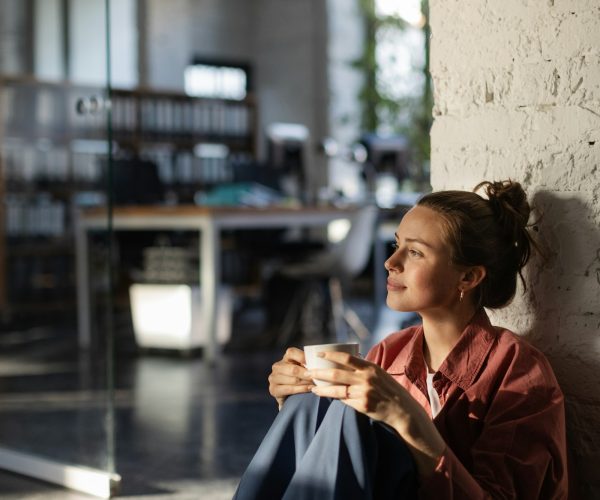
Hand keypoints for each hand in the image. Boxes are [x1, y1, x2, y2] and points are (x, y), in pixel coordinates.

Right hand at [268, 347, 314, 409]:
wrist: (290, 396)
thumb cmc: (302, 379)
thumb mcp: (305, 368)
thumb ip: (310, 364)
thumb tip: (322, 362)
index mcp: (285, 358)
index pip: (291, 352)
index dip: (303, 357)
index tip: (314, 363)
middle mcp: (277, 366)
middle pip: (294, 369)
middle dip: (307, 374)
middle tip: (317, 378)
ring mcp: (273, 378)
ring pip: (293, 380)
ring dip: (306, 383)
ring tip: (316, 384)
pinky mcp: (273, 389)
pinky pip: (289, 389)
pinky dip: (301, 389)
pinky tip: (309, 389)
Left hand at [306, 351, 445, 475]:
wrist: (403, 410)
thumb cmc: (389, 390)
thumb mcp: (379, 374)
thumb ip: (364, 368)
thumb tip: (345, 360)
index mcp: (370, 367)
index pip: (346, 358)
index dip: (330, 355)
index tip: (318, 354)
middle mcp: (366, 379)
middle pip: (337, 373)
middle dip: (319, 372)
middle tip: (308, 371)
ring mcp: (364, 393)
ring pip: (337, 389)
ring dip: (322, 388)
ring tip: (312, 387)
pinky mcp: (363, 406)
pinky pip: (344, 401)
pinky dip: (334, 398)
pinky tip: (326, 397)